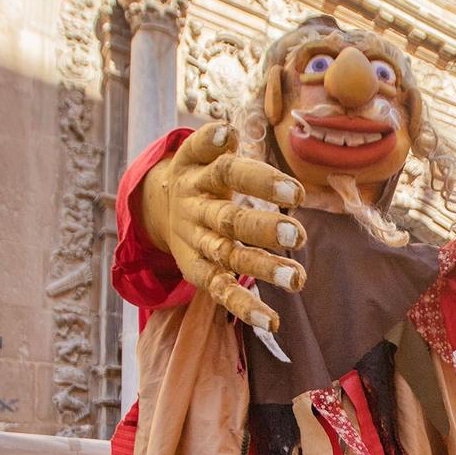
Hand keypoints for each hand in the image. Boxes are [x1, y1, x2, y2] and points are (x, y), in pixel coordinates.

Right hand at [140, 122, 306, 331]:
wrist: (157, 205)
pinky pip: (219, 290)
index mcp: (199, 176)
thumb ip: (211, 142)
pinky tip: (273, 322)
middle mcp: (196, 210)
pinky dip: (244, 307)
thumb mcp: (196, 152)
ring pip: (228, 256)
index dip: (260, 181)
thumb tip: (227, 133)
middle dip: (263, 229)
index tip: (296, 192)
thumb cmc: (196, 174)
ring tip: (298, 279)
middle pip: (229, 220)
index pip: (230, 173)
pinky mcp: (197, 270)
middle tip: (297, 236)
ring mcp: (196, 242)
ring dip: (261, 268)